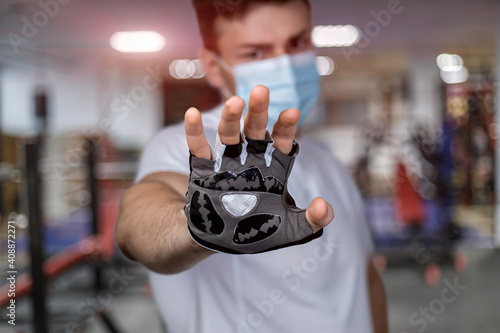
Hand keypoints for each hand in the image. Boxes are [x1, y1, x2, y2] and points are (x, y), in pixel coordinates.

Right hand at [184, 85, 333, 252]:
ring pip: (228, 137)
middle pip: (255, 133)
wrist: (222, 241)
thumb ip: (312, 221)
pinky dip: (194, 133)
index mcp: (273, 171)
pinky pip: (198, 151)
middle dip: (258, 113)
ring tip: (235, 101)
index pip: (281, 144)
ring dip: (230, 118)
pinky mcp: (203, 173)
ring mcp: (226, 166)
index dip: (285, 128)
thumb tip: (324, 206)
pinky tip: (192, 114)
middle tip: (261, 90)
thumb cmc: (259, 232)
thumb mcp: (291, 230)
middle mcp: (251, 163)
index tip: (292, 111)